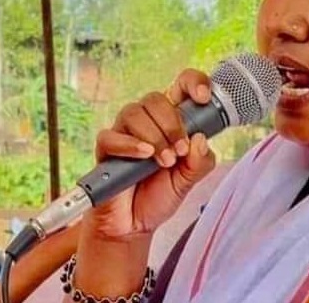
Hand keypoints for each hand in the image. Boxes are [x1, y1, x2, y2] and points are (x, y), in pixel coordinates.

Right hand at [85, 69, 216, 239]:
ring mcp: (124, 132)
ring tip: (165, 161)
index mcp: (171, 120)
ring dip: (155, 137)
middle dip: (173, 124)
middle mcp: (147, 121)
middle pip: (156, 98)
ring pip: (134, 113)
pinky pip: (111, 135)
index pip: (181, 86)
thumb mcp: (190, 180)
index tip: (203, 97)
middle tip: (181, 151)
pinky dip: (130, 145)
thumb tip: (200, 140)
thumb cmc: (158, 196)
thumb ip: (201, 161)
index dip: (193, 83)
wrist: (134, 225)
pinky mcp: (106, 149)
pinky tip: (144, 156)